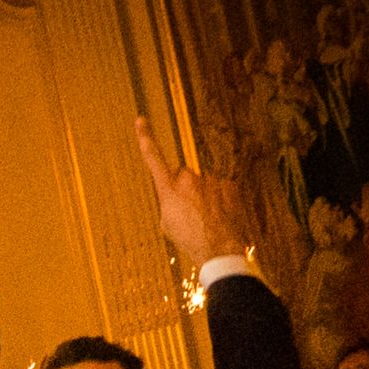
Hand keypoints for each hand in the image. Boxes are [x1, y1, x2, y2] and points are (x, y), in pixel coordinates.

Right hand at [136, 117, 246, 263]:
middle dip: (185, 188)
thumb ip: (168, 202)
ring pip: (203, 183)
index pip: (153, 158)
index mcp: (168, 190)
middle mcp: (188, 180)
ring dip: (204, 196)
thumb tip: (175, 196)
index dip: (145, 138)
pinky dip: (220, 199)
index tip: (141, 120)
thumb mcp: (167, 223)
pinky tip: (219, 215)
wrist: (217, 247)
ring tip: (206, 217)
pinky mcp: (228, 185)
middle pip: (183, 175)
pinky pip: (221, 189)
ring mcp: (210, 181)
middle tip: (189, 211)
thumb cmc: (189, 239)